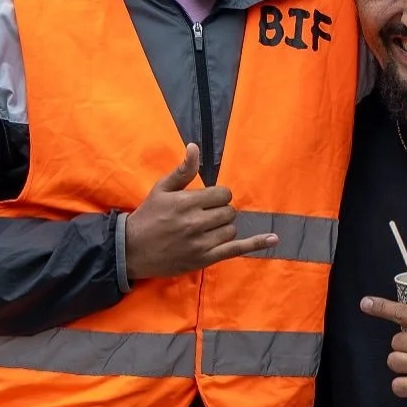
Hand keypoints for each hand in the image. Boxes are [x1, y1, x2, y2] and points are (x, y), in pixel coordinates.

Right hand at [124, 143, 278, 280]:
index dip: (218, 196)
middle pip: (228, 212)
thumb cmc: (148, 216)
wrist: (132, 249)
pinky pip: (236, 250)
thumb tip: (195, 147)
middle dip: (220, 212)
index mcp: (187, 202)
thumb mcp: (161, 189)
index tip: (207, 201)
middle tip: (203, 217)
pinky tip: (274, 239)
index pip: (223, 194)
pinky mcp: (204, 259)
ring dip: (223, 228)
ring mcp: (201, 243)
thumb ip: (182, 170)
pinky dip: (257, 244)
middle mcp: (196, 222)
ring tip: (204, 231)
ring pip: (231, 230)